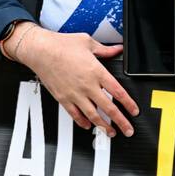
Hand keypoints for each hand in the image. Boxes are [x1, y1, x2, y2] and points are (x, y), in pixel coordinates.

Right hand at [14, 27, 137, 136]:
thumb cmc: (61, 45)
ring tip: (111, 132)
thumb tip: (116, 49)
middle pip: (109, 108)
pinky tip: (87, 125)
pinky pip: (75, 114)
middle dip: (121, 121)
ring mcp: (75, 94)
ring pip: (93, 115)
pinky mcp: (63, 98)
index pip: (118, 92)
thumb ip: (105, 49)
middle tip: (128, 130)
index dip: (128, 104)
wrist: (40, 50)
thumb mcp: (88, 42)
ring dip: (103, 126)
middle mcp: (87, 85)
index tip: (134, 111)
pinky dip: (82, 122)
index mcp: (96, 71)